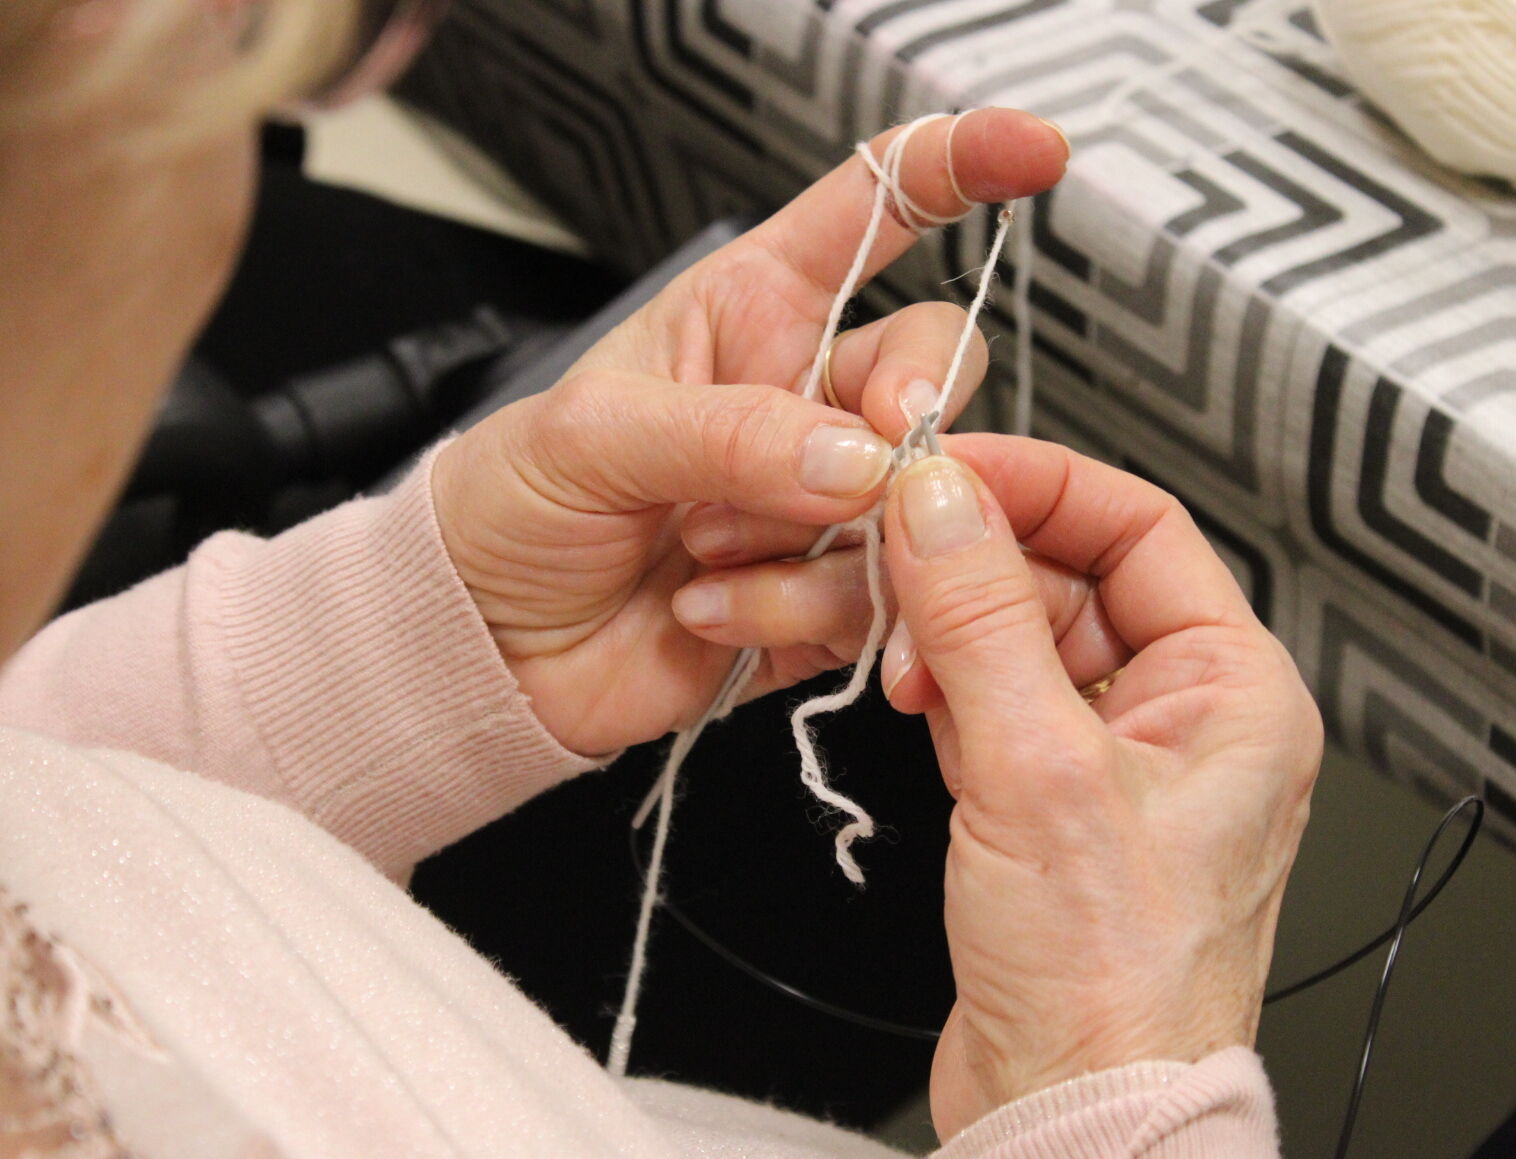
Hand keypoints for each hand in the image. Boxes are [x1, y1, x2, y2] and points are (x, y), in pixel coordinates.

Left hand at [431, 110, 1067, 756]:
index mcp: (749, 313)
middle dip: (908, 411)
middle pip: (933, 368)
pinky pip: (883, 600)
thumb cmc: (514, 507)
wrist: (486, 651)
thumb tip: (860, 458)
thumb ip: (732, 433)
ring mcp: (824, 504)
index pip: (871, 214)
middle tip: (851, 463)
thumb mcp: (593, 437)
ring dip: (814, 542)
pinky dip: (800, 615)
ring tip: (704, 556)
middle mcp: (803, 401)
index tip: (1029, 151)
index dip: (953, 168)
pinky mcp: (832, 599)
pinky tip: (713, 613)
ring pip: (916, 499)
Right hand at [685, 434, 1321, 1138]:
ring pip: (1023, 639)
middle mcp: (1188, 717)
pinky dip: (945, 690)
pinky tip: (906, 700)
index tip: (942, 468)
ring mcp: (1119, 763)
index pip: (1139, 527)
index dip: (1037, 483)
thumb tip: (941, 497)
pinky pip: (997, 704)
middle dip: (974, 567)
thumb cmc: (1111, 987)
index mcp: (1234, 690)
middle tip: (892, 560)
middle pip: (1071, 577)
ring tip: (894, 656)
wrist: (1075, 1118)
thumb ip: (981, 619)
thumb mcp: (1036, 772)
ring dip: (949, 632)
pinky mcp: (1056, 807)